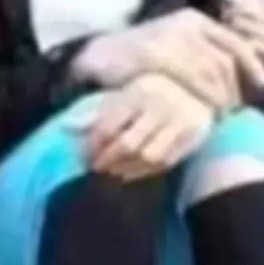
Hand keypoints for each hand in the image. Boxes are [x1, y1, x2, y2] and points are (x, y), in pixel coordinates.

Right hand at [72, 7, 263, 112]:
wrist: (101, 56)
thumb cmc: (143, 57)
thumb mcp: (176, 46)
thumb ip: (203, 54)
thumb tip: (239, 74)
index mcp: (195, 20)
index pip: (235, 42)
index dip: (253, 64)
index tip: (263, 84)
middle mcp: (185, 25)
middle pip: (225, 60)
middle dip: (235, 88)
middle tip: (235, 110)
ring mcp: (169, 38)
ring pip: (211, 70)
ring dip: (221, 96)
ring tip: (221, 115)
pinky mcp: (155, 54)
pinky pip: (191, 77)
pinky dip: (203, 96)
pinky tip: (205, 111)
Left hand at [78, 73, 214, 180]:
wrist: (197, 90)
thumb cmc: (152, 94)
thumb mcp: (124, 95)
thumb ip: (97, 113)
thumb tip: (66, 127)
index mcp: (137, 93)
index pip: (109, 125)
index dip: (93, 145)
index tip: (85, 156)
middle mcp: (158, 106)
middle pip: (127, 144)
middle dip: (107, 161)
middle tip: (95, 169)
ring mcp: (177, 122)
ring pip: (147, 156)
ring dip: (126, 169)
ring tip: (112, 174)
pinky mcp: (191, 137)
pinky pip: (165, 161)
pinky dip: (144, 171)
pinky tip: (130, 174)